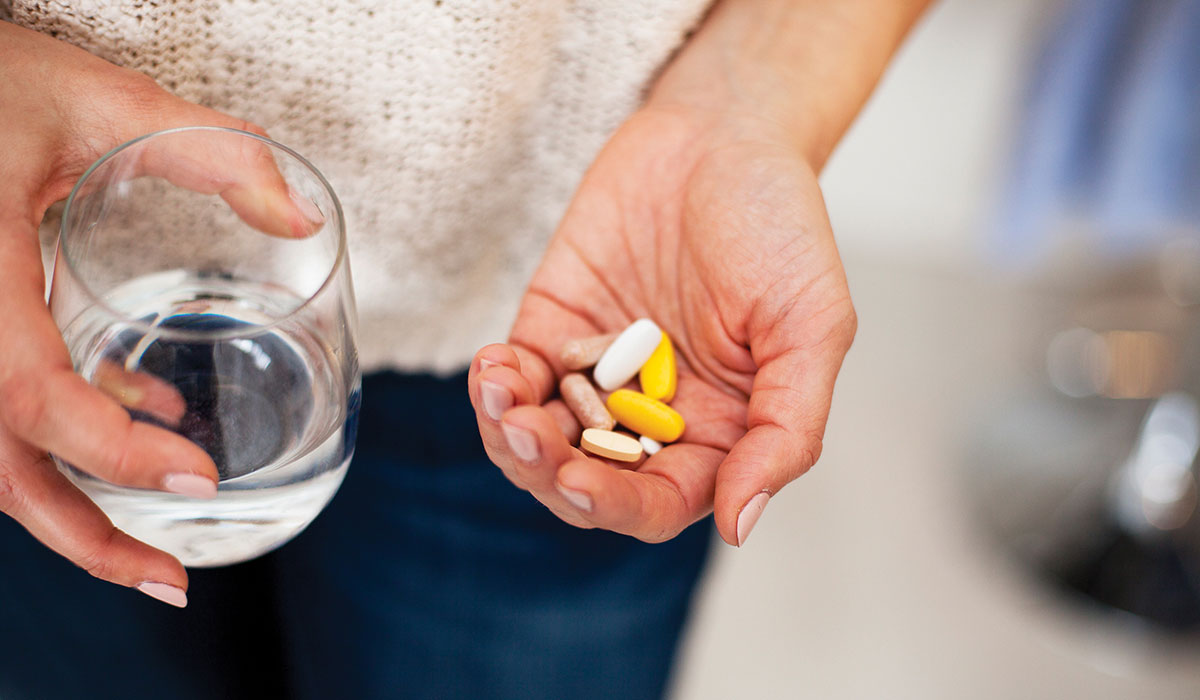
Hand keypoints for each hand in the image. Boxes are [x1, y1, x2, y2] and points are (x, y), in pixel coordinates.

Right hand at [0, 22, 313, 604]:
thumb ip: (212, 151)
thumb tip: (304, 219)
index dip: (107, 449)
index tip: (199, 477)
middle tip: (171, 582)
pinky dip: (72, 439)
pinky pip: (5, 409)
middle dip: (81, 535)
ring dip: (73, 506)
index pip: (22, 389)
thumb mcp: (101, 97)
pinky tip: (145, 424)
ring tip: (158, 545)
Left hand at [469, 104, 855, 545]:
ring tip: (500, 395)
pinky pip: (517, 379)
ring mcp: (598, 375)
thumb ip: (785, 430)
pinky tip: (493, 365)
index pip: (659, 500)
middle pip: (586, 482)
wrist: (721, 133)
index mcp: (718, 432)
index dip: (616, 503)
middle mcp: (653, 415)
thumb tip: (740, 525)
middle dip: (547, 471)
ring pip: (541, 441)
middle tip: (526, 436)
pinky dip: (496, 384)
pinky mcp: (555, 329)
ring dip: (510, 435)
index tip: (577, 481)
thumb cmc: (780, 225)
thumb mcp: (811, 328)